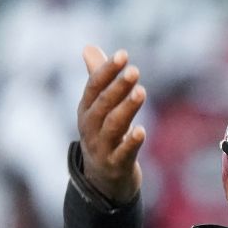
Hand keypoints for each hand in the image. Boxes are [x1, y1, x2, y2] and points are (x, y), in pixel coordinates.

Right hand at [77, 45, 146, 202]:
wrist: (102, 180)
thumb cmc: (103, 136)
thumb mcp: (98, 109)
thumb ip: (97, 78)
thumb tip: (89, 47)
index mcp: (86, 110)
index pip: (94, 86)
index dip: (106, 70)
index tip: (123, 54)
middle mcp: (90, 128)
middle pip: (103, 105)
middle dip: (118, 87)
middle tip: (135, 71)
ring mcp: (101, 148)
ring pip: (113, 126)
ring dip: (127, 109)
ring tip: (141, 92)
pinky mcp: (115, 165)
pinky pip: (122, 153)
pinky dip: (131, 142)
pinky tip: (141, 130)